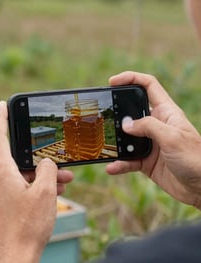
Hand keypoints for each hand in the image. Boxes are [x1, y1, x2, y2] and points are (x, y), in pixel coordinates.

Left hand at [0, 101, 72, 262]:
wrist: (13, 260)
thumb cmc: (28, 227)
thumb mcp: (45, 192)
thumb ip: (47, 169)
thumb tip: (45, 163)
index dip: (0, 117)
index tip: (2, 105)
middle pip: (16, 161)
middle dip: (39, 162)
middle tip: (59, 167)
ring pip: (16, 176)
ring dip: (37, 178)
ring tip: (60, 185)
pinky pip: (11, 189)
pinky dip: (27, 189)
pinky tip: (45, 197)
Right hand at [106, 71, 200, 208]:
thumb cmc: (196, 159)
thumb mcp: (172, 138)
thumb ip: (148, 126)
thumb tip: (125, 124)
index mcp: (166, 112)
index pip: (148, 86)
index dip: (131, 79)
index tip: (112, 82)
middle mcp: (156, 125)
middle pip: (131, 111)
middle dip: (116, 113)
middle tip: (103, 116)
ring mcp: (150, 143)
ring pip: (126, 137)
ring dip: (115, 143)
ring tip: (107, 147)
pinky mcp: (146, 160)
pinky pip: (127, 159)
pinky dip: (119, 163)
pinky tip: (112, 167)